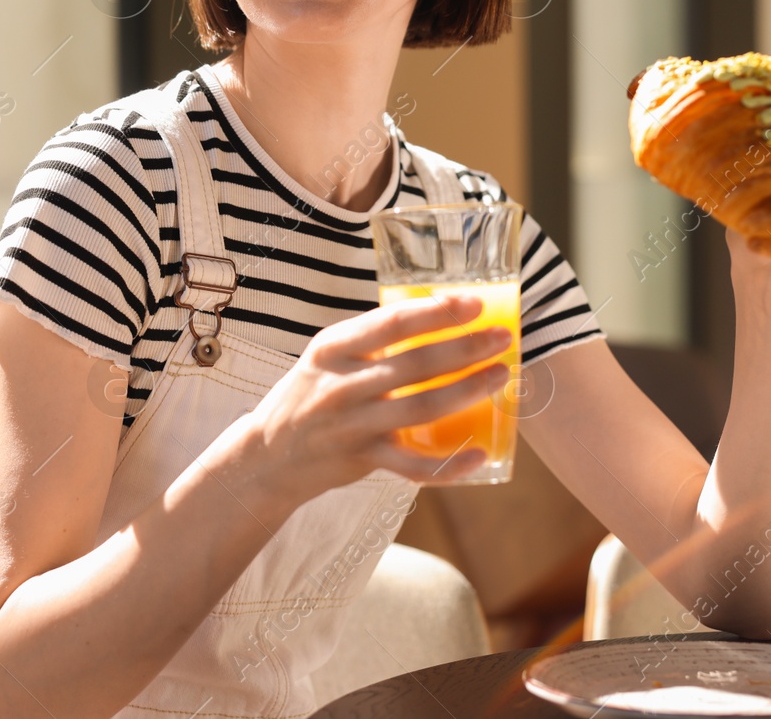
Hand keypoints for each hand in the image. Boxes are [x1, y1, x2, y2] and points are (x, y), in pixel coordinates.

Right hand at [239, 293, 512, 501]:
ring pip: (423, 409)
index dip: (437, 312)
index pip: (392, 322)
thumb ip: (371, 341)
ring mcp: (352, 424)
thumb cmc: (310, 395)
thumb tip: (436, 316)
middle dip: (467, 348)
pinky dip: (450, 463)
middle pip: (416, 364)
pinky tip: (481, 453)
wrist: (268, 455)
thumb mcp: (328, 357)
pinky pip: (414, 466)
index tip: (475, 304)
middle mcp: (341, 383)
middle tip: (503, 338)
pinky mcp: (362, 460)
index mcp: (333, 347)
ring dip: (469, 391)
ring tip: (501, 376)